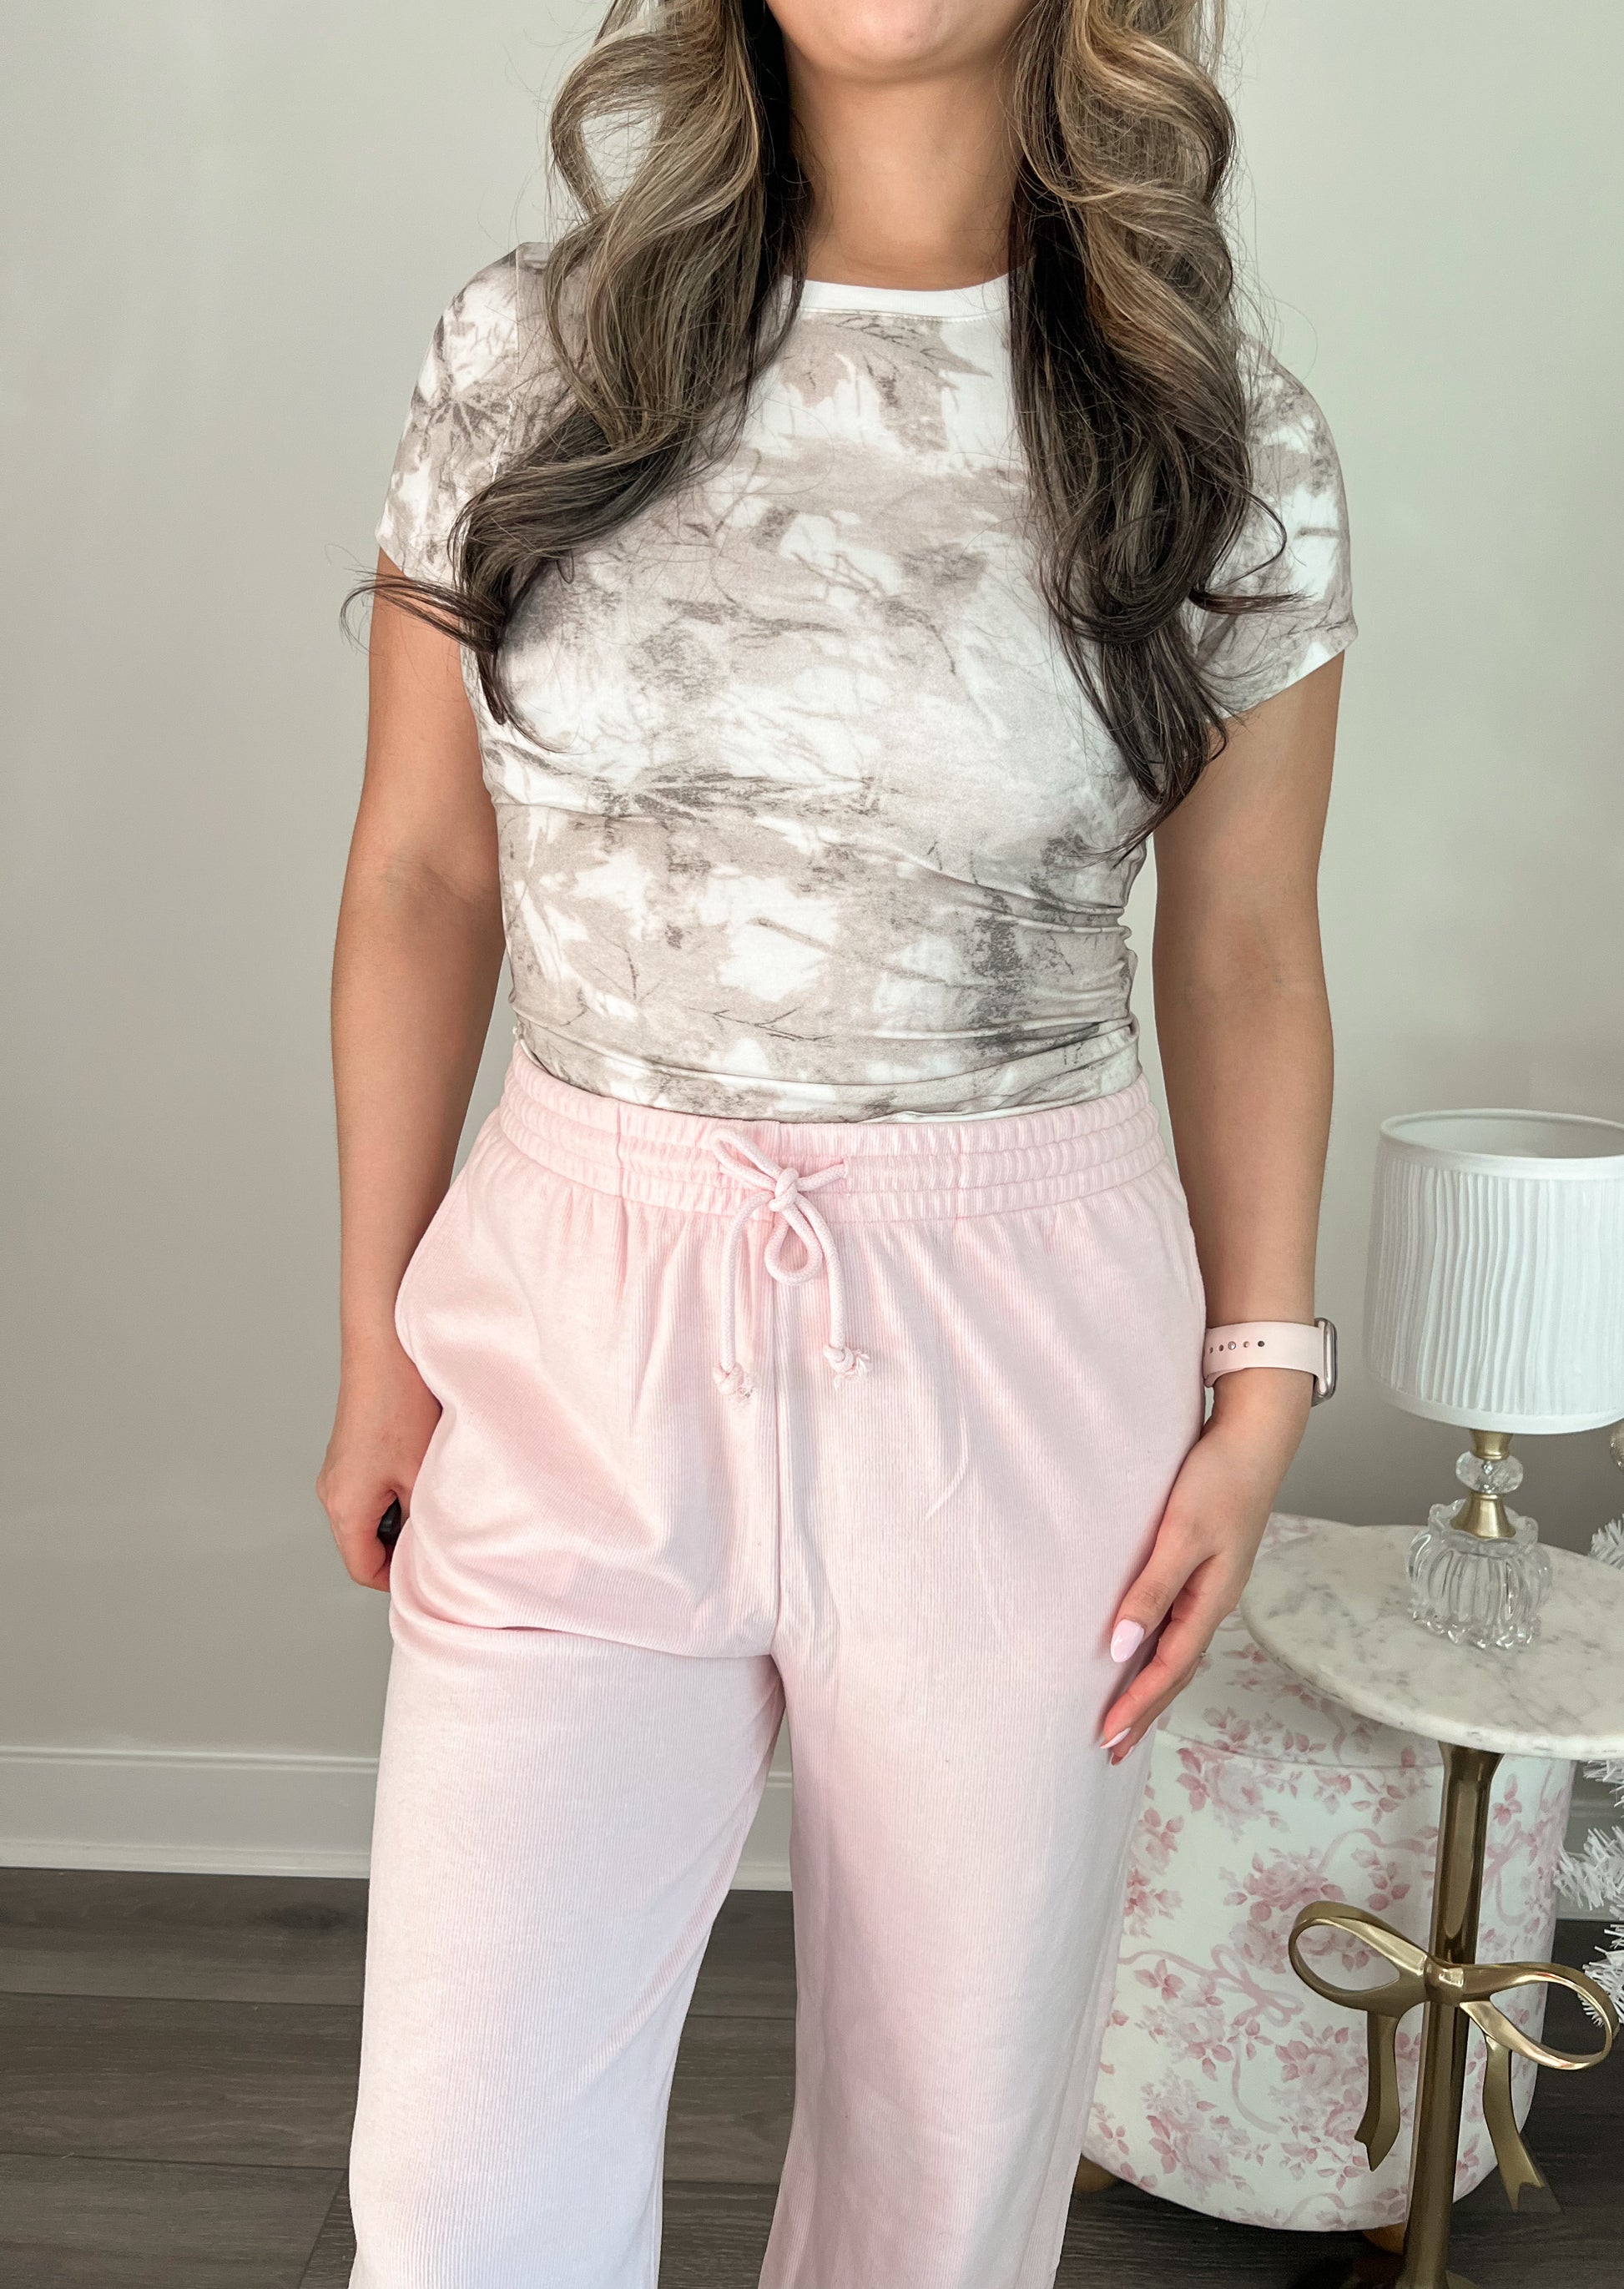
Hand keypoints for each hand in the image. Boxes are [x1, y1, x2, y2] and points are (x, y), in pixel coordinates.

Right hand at [316, 1338, 440, 1590]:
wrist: (384, 1343)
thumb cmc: (400, 1403)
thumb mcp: (423, 1473)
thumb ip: (424, 1521)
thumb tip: (434, 1549)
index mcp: (344, 1506)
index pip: (365, 1570)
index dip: (401, 1577)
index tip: (435, 1567)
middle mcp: (332, 1491)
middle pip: (366, 1544)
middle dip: (404, 1543)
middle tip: (442, 1528)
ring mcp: (338, 1469)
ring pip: (372, 1514)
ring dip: (403, 1511)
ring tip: (435, 1489)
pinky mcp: (350, 1450)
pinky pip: (372, 1487)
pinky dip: (398, 1487)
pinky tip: (424, 1465)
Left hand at [1099, 1370, 1311, 1762]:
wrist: (1254, 1437)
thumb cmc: (1220, 1480)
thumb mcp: (1181, 1536)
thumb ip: (1151, 1592)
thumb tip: (1120, 1648)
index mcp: (1210, 1602)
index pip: (1167, 1669)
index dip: (1136, 1705)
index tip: (1106, 1736)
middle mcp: (1212, 1603)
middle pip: (1175, 1672)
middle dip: (1144, 1712)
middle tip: (1111, 1748)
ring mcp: (1211, 1587)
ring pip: (1178, 1652)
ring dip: (1151, 1688)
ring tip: (1125, 1717)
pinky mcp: (1204, 1567)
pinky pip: (1178, 1626)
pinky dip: (1158, 1653)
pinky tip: (1143, 1653)